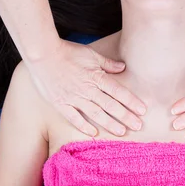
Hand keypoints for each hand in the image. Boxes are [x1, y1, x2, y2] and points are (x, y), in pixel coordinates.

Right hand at [23, 38, 146, 136]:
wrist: (42, 54)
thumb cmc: (68, 52)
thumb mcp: (91, 54)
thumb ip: (107, 63)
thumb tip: (122, 67)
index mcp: (96, 76)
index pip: (118, 91)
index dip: (131, 101)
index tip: (142, 110)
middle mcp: (87, 89)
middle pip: (110, 105)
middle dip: (125, 116)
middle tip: (138, 126)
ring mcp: (73, 98)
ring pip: (95, 114)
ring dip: (109, 124)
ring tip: (121, 132)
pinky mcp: (61, 103)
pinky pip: (74, 118)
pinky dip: (84, 126)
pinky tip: (94, 133)